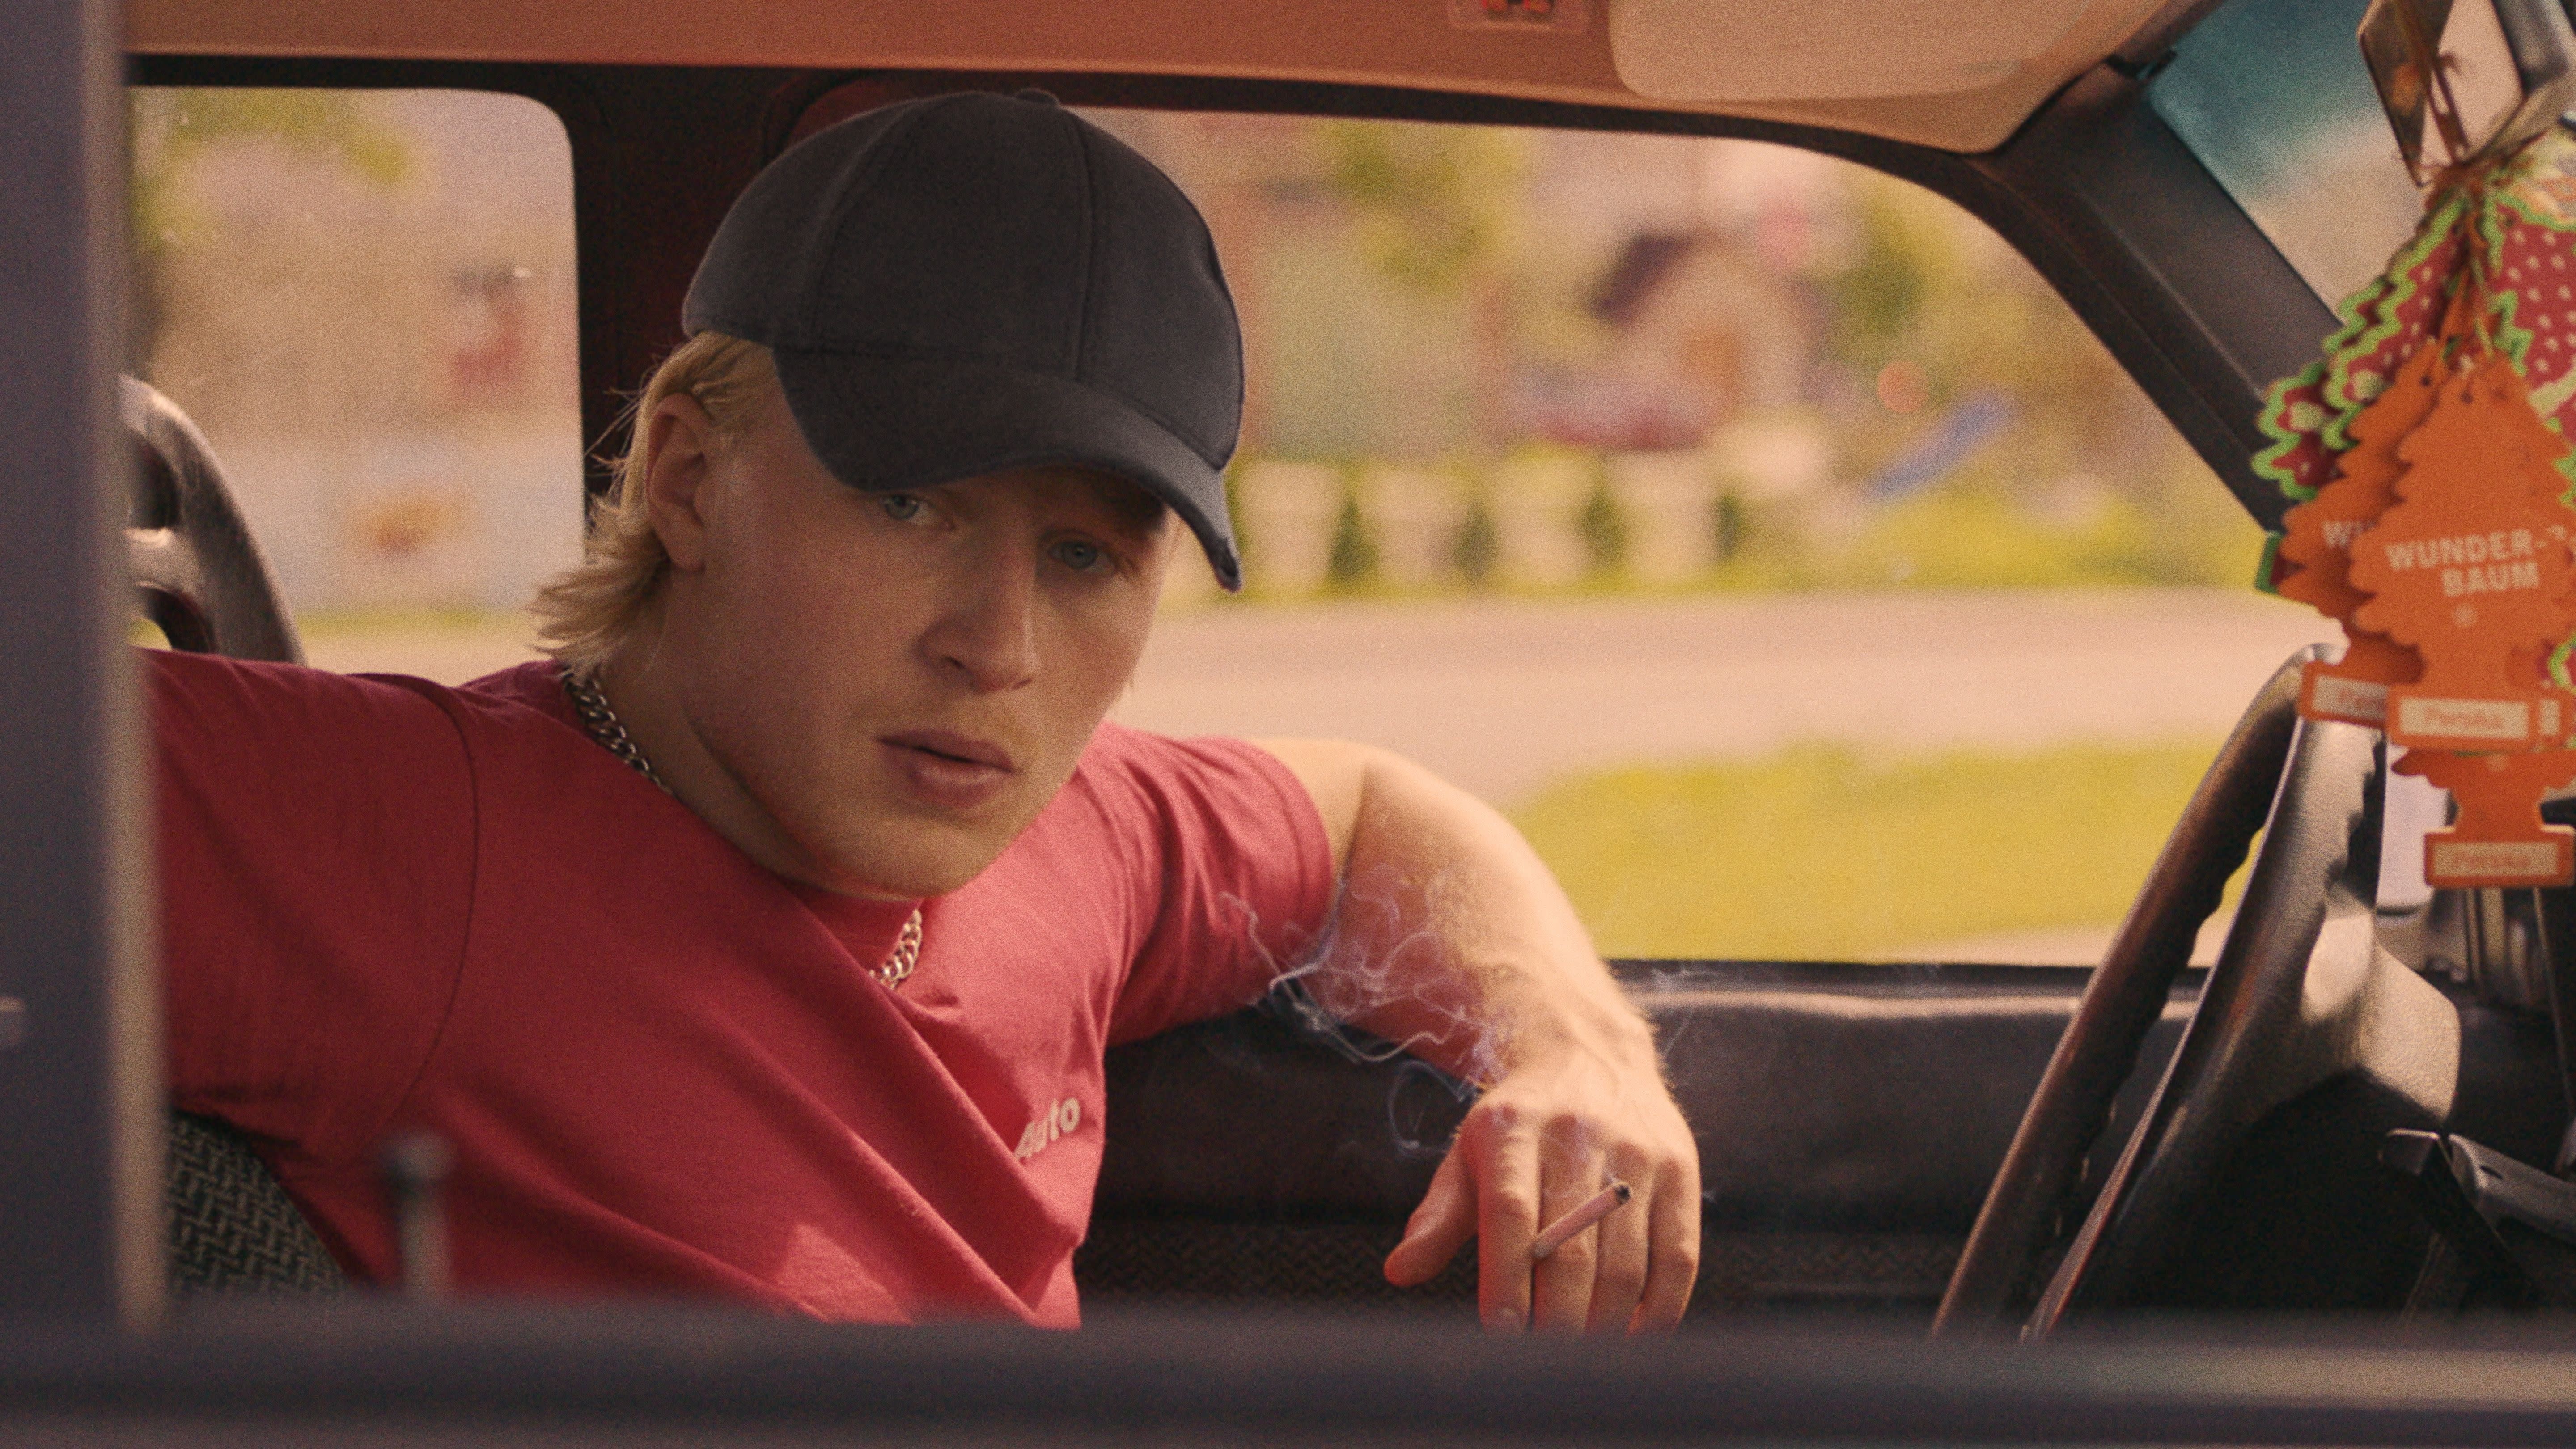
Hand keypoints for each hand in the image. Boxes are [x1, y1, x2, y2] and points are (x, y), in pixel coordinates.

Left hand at [1381, 1032, 1699, 1333]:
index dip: (1506, 1282)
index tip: (1501, 1336)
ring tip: (1583, 1357)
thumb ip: (1438, 1216)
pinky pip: (1679, 1256)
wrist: (1589, 1051)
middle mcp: (1578, 1137)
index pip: (1510, 1215)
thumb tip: (1399, 1272)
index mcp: (1513, 1129)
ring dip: (1605, 1324)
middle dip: (1556, 1319)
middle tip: (1544, 1365)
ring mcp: (1637, 1153)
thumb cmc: (1518, 1122)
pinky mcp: (1681, 1169)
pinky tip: (1634, 1335)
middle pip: (1571, 1249)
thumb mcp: (1469, 1152)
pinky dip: (1660, 1309)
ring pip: (1626, 1262)